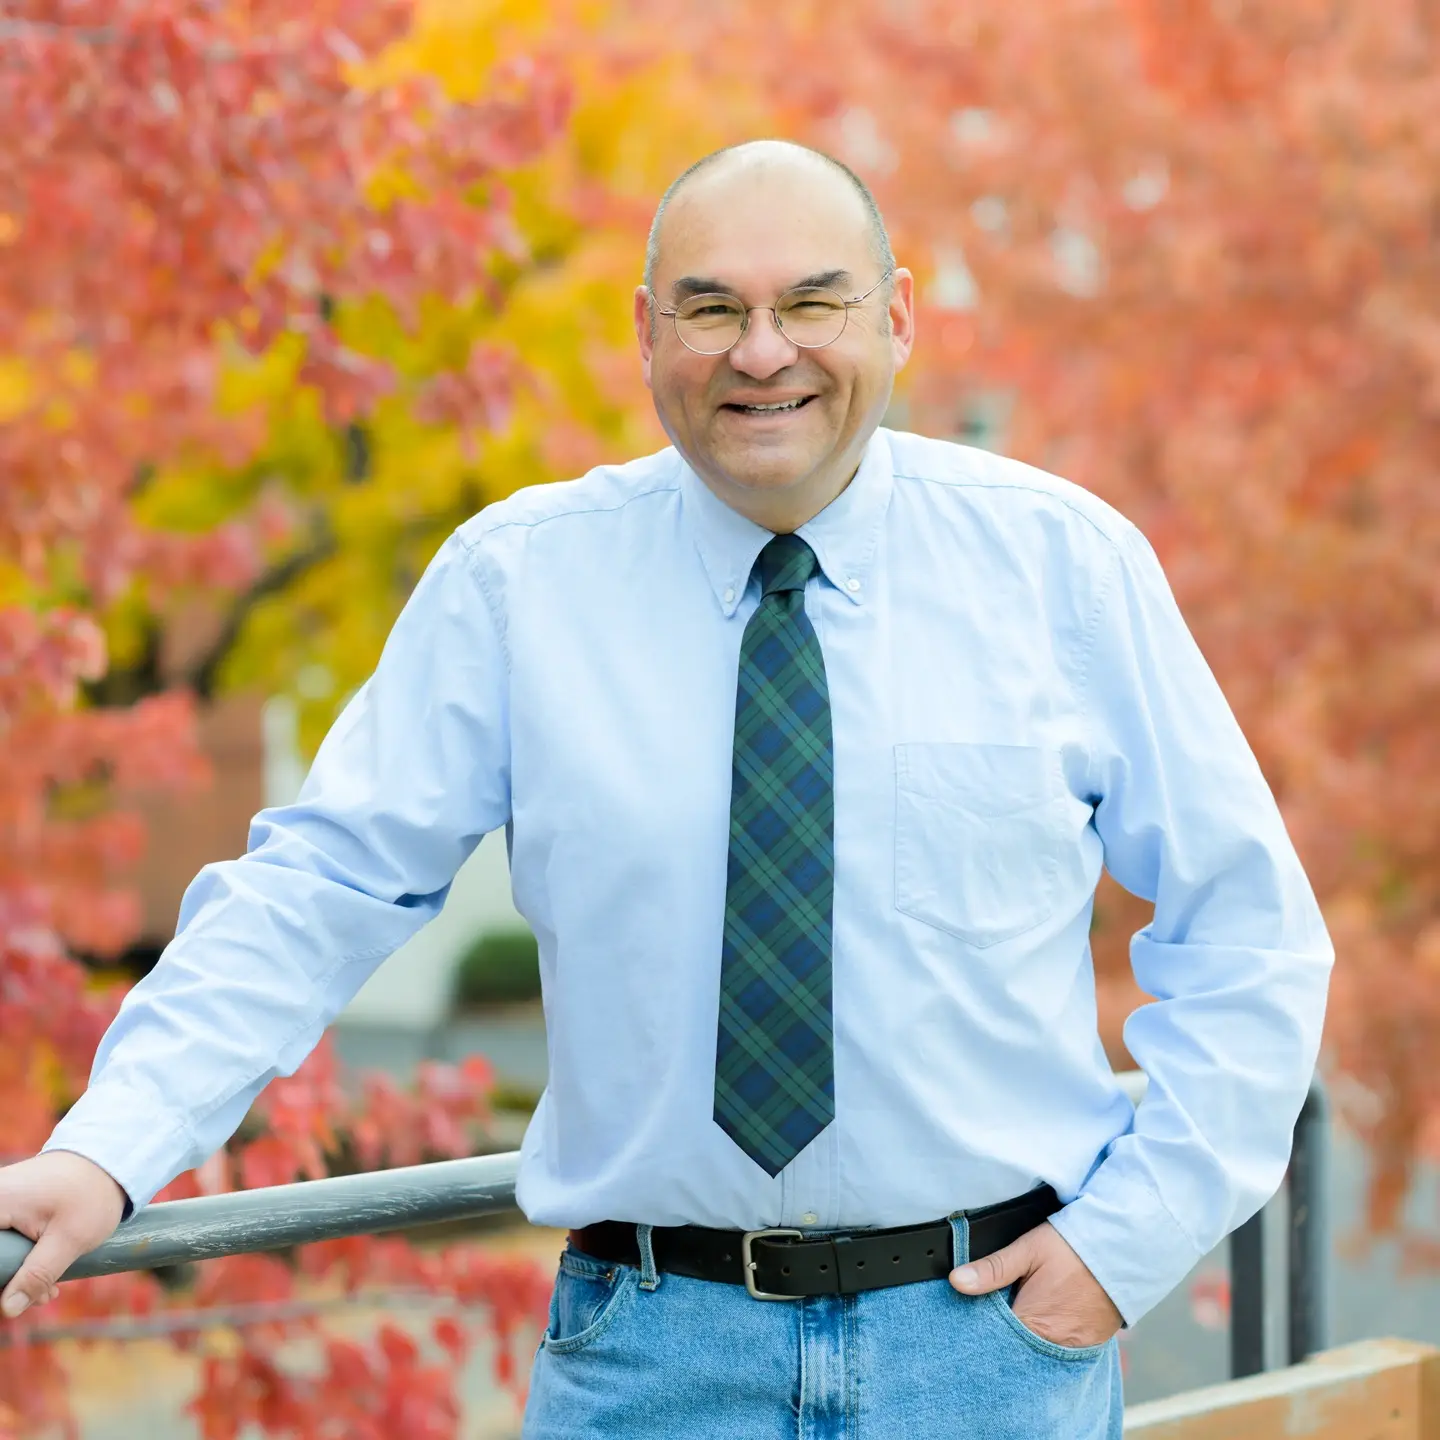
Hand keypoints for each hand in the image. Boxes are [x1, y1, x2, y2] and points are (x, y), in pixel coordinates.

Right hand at [0, 1151, 126, 1319]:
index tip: (14, 1294)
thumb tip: (8, 1309)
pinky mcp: (8, 1208)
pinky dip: (23, 1260)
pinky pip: (6, 1242)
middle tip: (43, 1296)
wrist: (111, 1162)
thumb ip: (37, 1275)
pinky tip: (46, 1276)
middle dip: (11, 1282)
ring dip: (20, 1275)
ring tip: (50, 1289)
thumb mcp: (70, 1239)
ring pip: (1, 1252)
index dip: (3, 1276)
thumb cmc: (92, 1193)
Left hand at [949, 1219, 1123, 1348]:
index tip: (970, 1316)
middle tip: (996, 1309)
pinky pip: (1059, 1351)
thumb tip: (957, 1282)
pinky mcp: (1089, 1346)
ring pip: (1036, 1350)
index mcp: (1033, 1323)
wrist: (1121, 1249)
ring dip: (1023, 1337)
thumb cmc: (1073, 1247)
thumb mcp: (1028, 1250)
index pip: (995, 1338)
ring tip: (1019, 1311)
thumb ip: (992, 1269)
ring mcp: (1074, 1349)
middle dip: (1001, 1335)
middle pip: (1015, 1348)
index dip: (981, 1327)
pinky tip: (1040, 1319)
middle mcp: (1054, 1345)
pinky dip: (1046, 1339)